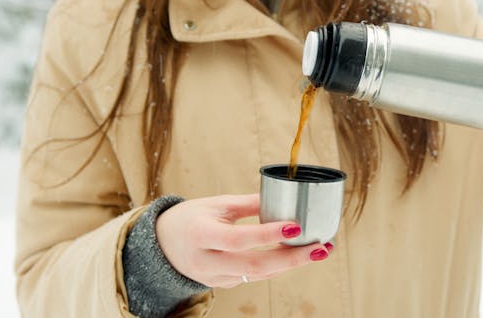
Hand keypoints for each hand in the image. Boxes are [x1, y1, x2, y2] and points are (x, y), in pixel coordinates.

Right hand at [155, 193, 330, 287]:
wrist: (161, 245)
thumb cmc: (191, 218)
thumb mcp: (216, 204)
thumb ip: (248, 204)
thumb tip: (284, 197)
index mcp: (201, 235)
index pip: (238, 238)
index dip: (267, 234)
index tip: (296, 226)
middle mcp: (206, 261)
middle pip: (254, 265)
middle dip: (292, 258)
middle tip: (322, 248)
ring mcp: (214, 277)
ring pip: (258, 274)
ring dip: (290, 264)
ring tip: (318, 250)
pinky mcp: (221, 285)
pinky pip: (253, 277)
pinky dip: (276, 266)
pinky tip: (296, 255)